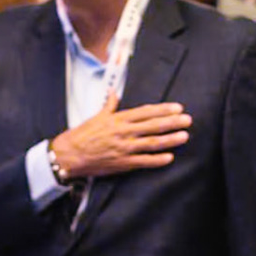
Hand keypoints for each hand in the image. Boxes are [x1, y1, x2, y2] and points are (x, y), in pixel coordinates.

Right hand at [50, 93, 191, 179]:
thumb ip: (110, 105)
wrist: (69, 154)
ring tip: (184, 136)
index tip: (177, 108)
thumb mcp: (96, 117)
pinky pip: (143, 161)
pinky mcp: (123, 163)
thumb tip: (114, 92)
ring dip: (169, 140)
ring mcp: (124, 148)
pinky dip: (157, 160)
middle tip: (187, 120)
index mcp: (118, 120)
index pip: (145, 112)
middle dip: (172, 123)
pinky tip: (170, 157)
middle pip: (152, 126)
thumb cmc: (81, 136)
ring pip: (151, 143)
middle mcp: (123, 133)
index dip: (163, 110)